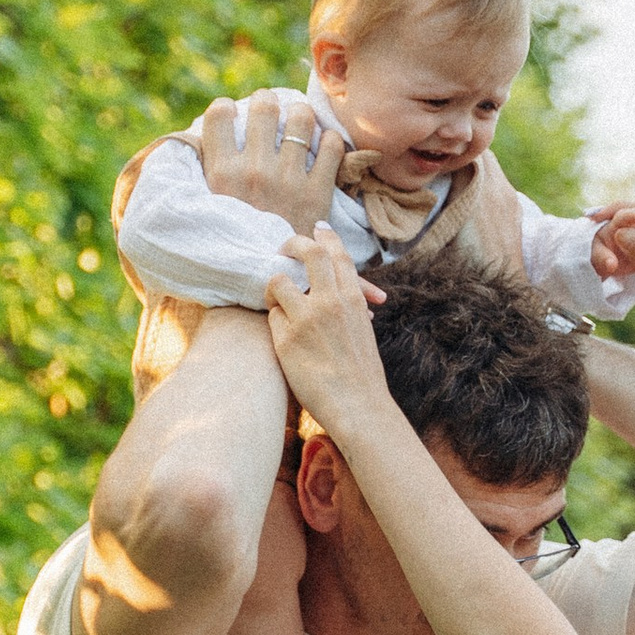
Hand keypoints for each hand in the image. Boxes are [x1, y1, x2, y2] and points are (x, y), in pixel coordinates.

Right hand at [195, 91, 343, 232]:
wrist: (268, 280)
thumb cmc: (235, 241)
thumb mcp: (208, 208)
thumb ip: (209, 171)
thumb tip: (209, 134)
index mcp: (221, 174)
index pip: (218, 112)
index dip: (226, 107)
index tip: (233, 114)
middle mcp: (253, 171)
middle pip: (264, 107)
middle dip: (268, 101)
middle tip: (271, 110)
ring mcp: (288, 180)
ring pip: (301, 118)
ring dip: (301, 115)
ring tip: (299, 123)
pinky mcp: (317, 192)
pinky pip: (332, 146)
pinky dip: (330, 141)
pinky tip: (322, 148)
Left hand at [263, 227, 394, 431]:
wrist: (358, 405)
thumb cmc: (362, 375)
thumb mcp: (362, 331)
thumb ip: (350, 307)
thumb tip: (339, 295)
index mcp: (353, 299)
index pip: (338, 255)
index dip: (326, 237)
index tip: (318, 229)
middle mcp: (331, 302)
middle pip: (308, 253)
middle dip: (292, 244)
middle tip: (281, 247)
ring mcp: (308, 318)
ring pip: (279, 282)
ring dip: (274, 287)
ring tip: (274, 299)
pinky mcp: (288, 338)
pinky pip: (272, 317)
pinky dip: (276, 323)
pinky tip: (284, 339)